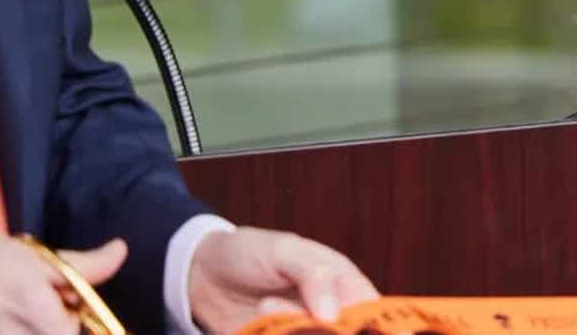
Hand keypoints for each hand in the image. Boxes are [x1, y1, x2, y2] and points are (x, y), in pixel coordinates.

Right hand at [0, 200, 127, 334]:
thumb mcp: (30, 252)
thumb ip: (81, 265)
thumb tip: (119, 252)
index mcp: (35, 312)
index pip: (72, 334)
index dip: (73, 323)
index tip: (66, 307)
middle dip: (51, 326)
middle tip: (40, 307)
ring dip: (25, 329)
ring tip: (12, 313)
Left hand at [188, 226, 378, 333]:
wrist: (199, 273)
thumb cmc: (249, 251)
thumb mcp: (283, 251)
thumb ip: (313, 276)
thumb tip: (331, 314)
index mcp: (341, 282)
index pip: (370, 308)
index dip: (376, 324)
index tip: (343, 325)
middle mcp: (327, 313)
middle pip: (344, 332)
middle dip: (319, 328)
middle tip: (288, 314)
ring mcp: (300, 332)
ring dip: (286, 330)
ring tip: (263, 307)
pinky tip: (256, 320)